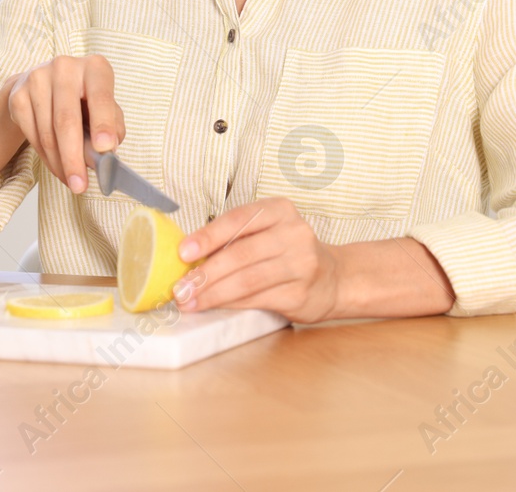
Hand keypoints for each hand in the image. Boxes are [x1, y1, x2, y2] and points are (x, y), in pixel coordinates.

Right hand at [6, 54, 124, 194]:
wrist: (45, 84)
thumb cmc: (84, 99)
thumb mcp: (105, 107)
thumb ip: (113, 127)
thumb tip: (106, 151)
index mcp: (94, 67)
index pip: (100, 97)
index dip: (103, 123)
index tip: (105, 148)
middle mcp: (65, 67)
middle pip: (66, 120)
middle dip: (74, 157)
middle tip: (81, 184)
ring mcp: (37, 79)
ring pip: (47, 133)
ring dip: (60, 163)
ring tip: (72, 181)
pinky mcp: (19, 95)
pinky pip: (32, 136)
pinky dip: (46, 158)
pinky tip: (58, 167)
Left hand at [172, 197, 340, 322]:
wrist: (334, 278)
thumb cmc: (288, 252)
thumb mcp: (267, 232)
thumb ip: (236, 237)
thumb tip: (189, 256)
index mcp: (280, 210)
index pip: (238, 219)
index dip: (207, 236)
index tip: (182, 252)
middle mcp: (294, 233)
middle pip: (240, 253)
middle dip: (205, 273)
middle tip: (181, 287)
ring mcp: (302, 264)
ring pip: (247, 280)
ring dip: (214, 293)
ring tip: (190, 301)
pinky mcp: (301, 293)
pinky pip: (258, 299)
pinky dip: (231, 303)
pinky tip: (214, 305)